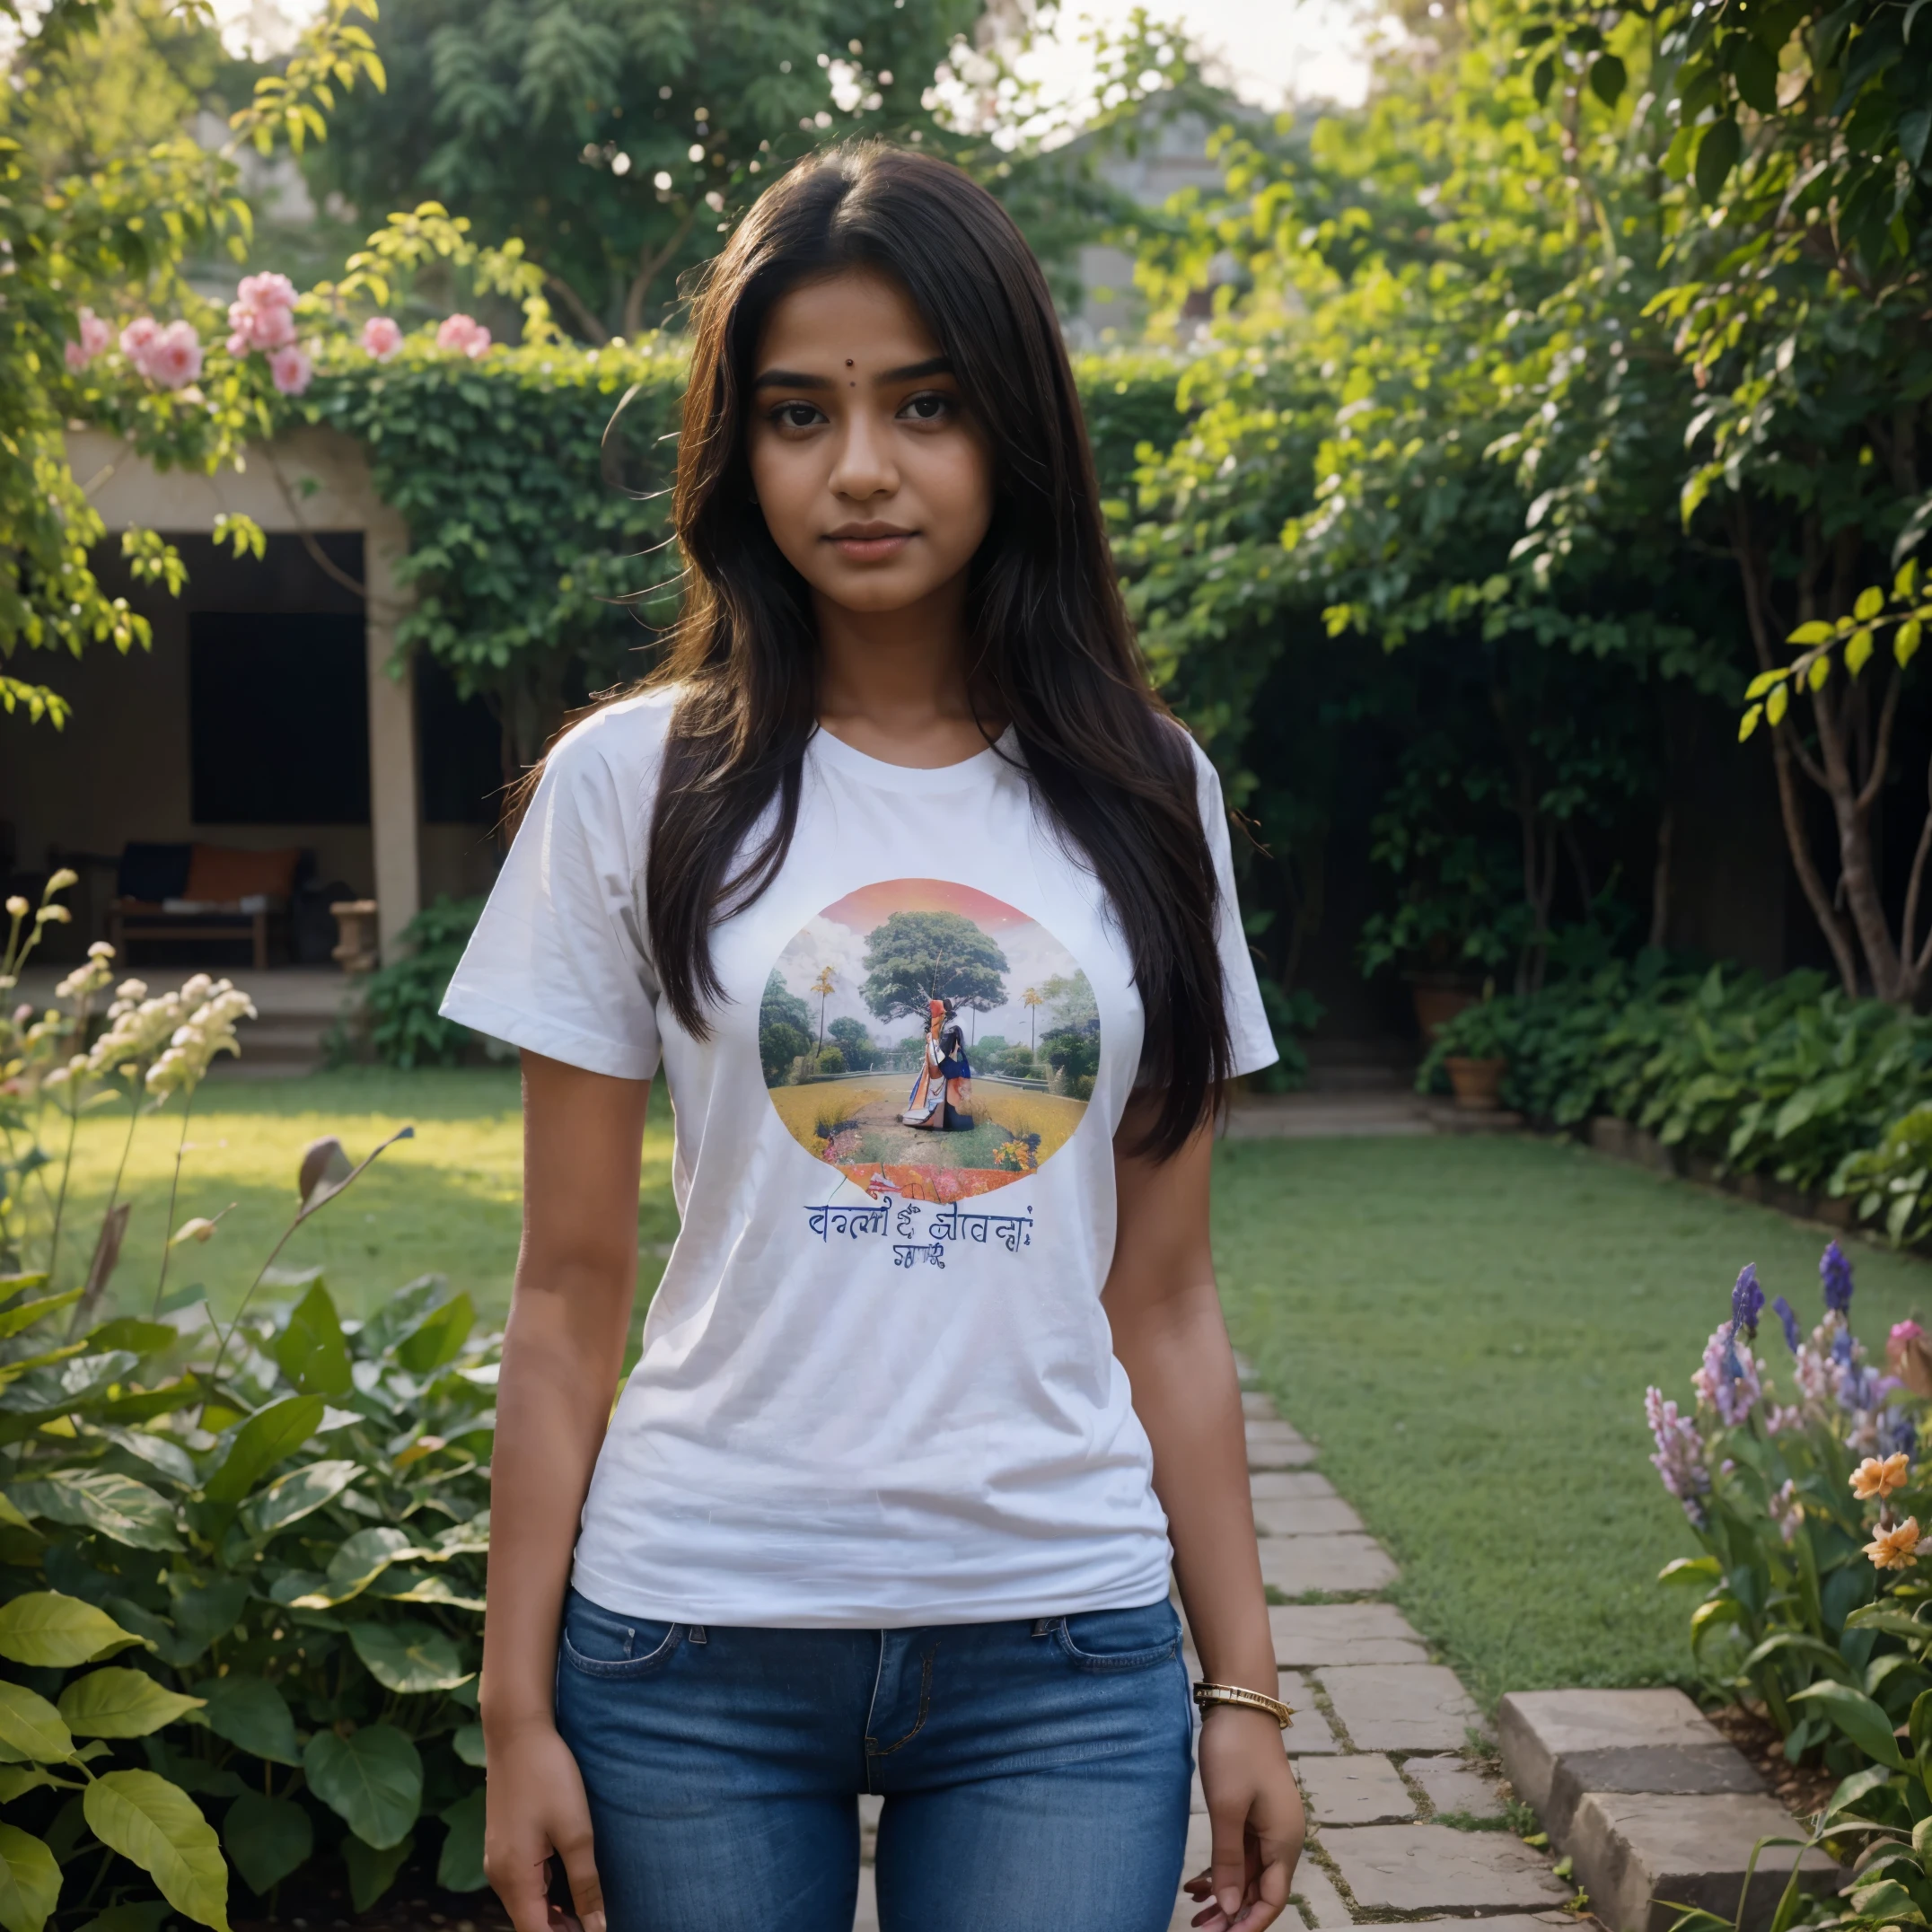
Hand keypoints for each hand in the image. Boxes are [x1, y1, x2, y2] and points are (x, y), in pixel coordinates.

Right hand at [483, 1716, 605, 1931]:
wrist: (516, 1732)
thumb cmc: (548, 1777)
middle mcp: (499, 1874)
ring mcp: (497, 1858)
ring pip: (525, 1903)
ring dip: (553, 1914)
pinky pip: (522, 1882)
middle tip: (596, 1924)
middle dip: (560, 1929)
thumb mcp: (576, 1831)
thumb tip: (597, 1926)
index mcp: (514, 1877)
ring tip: (588, 1912)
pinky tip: (567, 1885)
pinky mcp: (502, 1842)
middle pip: (528, 1922)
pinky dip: (543, 1893)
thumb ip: (585, 1883)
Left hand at [1184, 1706, 1305, 1930]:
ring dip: (1225, 1894)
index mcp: (1284, 1841)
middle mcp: (1283, 1837)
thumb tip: (1231, 1908)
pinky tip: (1197, 1881)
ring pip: (1249, 1874)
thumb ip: (1229, 1861)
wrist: (1241, 1700)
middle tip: (1198, 1928)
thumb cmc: (1235, 1751)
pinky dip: (1222, 1869)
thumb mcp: (1226, 1809)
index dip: (1248, 1924)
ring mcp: (1269, 1824)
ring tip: (1194, 1912)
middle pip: (1261, 1890)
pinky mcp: (1255, 1812)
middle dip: (1232, 1914)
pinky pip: (1242, 1852)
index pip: (1272, 1900)